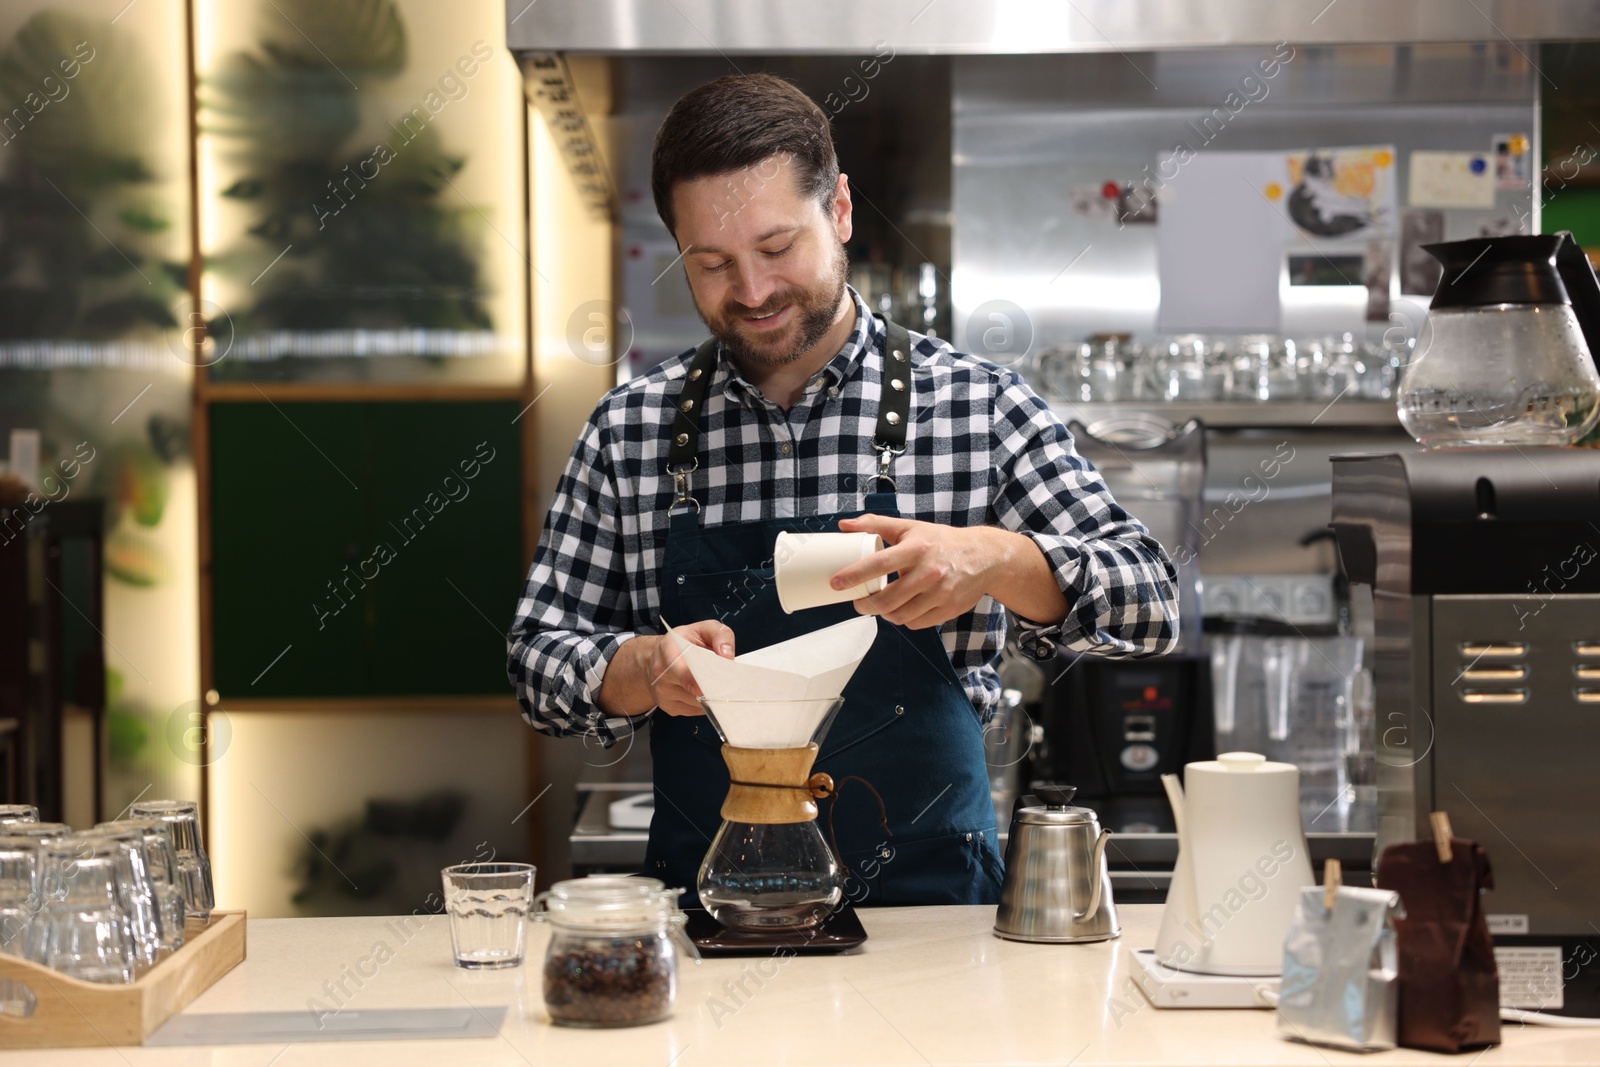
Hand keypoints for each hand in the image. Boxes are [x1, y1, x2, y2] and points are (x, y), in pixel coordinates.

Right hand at [644, 620, 735, 716]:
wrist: (657, 658)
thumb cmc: (684, 642)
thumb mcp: (703, 628)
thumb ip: (720, 635)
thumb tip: (727, 655)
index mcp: (667, 650)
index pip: (677, 668)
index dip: (692, 679)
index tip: (706, 686)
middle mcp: (661, 674)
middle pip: (691, 690)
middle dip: (711, 688)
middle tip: (727, 684)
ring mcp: (663, 694)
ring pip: (696, 703)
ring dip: (710, 696)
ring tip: (716, 683)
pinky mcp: (669, 708)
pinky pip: (694, 711)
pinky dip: (704, 704)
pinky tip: (705, 691)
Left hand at [834, 515, 1012, 630]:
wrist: (984, 556)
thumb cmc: (940, 541)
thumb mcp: (910, 527)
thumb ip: (875, 525)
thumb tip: (843, 526)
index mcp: (917, 548)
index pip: (879, 564)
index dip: (854, 575)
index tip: (836, 583)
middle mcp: (929, 572)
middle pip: (888, 599)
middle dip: (865, 605)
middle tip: (858, 602)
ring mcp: (940, 593)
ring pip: (900, 615)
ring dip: (884, 614)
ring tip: (878, 606)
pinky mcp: (948, 609)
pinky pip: (916, 623)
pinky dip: (904, 619)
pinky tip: (901, 610)